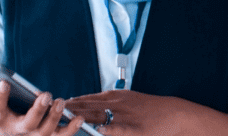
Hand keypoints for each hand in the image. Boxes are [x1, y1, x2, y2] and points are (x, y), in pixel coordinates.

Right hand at [0, 74, 84, 135]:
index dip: (0, 97)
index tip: (4, 82)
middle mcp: (17, 129)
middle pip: (28, 123)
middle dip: (38, 109)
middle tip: (46, 94)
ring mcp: (34, 135)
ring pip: (46, 130)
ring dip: (55, 117)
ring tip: (61, 101)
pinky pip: (61, 135)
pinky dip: (71, 128)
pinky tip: (79, 118)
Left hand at [66, 89, 190, 134]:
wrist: (176, 115)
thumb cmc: (153, 111)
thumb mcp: (132, 101)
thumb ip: (112, 104)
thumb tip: (92, 108)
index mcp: (117, 97)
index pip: (87, 99)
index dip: (71, 102)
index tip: (55, 104)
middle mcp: (118, 104)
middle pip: (88, 105)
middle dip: (69, 109)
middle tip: (51, 110)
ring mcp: (125, 115)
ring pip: (98, 115)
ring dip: (80, 116)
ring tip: (64, 118)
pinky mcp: (134, 129)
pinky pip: (116, 129)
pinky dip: (106, 129)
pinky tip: (97, 130)